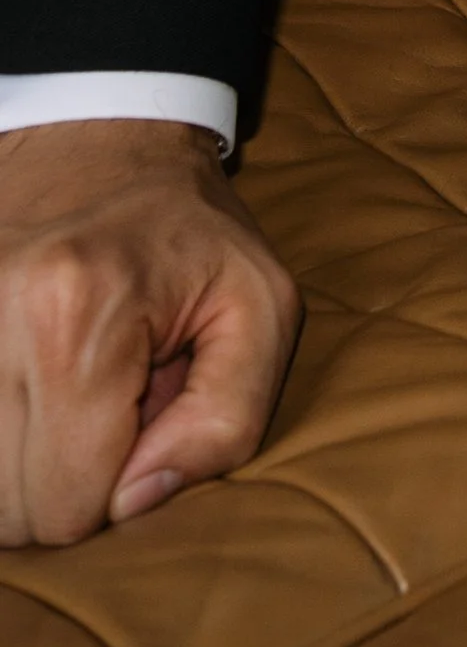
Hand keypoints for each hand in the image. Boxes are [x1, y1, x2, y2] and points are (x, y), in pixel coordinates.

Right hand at [0, 120, 297, 546]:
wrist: (104, 136)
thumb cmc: (192, 231)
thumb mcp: (261, 307)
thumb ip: (227, 418)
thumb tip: (135, 502)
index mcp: (80, 318)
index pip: (65, 507)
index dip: (114, 493)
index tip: (142, 426)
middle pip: (7, 510)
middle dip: (65, 483)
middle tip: (107, 409)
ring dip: (24, 465)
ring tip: (69, 397)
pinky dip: (2, 436)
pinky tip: (33, 393)